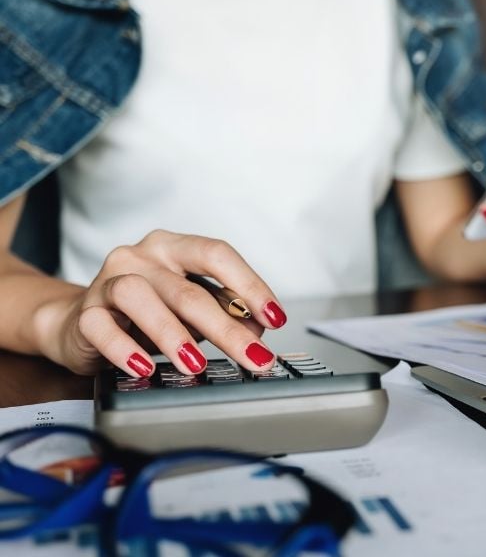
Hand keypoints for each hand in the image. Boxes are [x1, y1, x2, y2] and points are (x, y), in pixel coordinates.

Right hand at [36, 230, 286, 377]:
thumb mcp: (192, 310)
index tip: (275, 317)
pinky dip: (124, 349)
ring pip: (140, 297)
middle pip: (188, 289)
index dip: (250, 284)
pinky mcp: (84, 314)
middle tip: (252, 357)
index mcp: (175, 248)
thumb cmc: (147, 314)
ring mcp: (108, 281)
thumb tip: (258, 332)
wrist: (81, 324)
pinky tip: (144, 368)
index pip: (217, 254)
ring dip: (172, 334)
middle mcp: (142, 256)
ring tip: (195, 364)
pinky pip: (101, 328)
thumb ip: (225, 313)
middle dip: (226, 328)